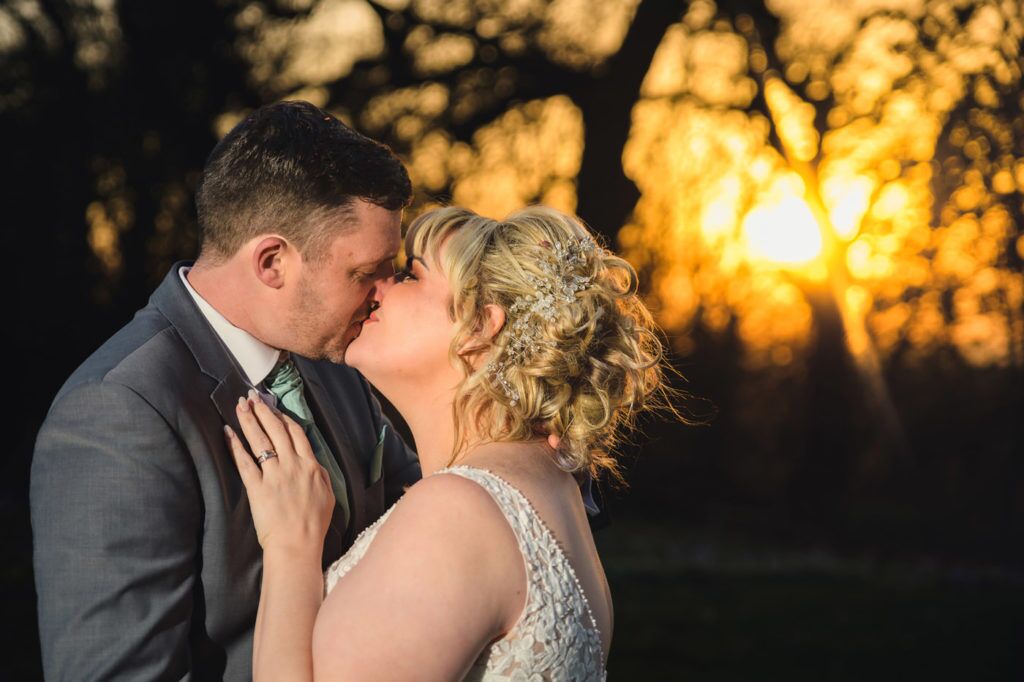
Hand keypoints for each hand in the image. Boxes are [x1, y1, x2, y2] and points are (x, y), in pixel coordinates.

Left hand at [224, 390, 334, 556]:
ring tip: (241, 405)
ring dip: (250, 420)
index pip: (296, 434)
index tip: (274, 408)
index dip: (284, 418)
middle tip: (252, 396)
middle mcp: (293, 465)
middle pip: (277, 430)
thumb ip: (321, 475)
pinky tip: (228, 432)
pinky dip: (235, 445)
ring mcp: (274, 475)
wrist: (298, 545)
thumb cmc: (314, 525)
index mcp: (311, 466)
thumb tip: (314, 463)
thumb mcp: (328, 495)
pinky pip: (244, 461)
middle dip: (264, 411)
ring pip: (261, 440)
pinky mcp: (257, 487)